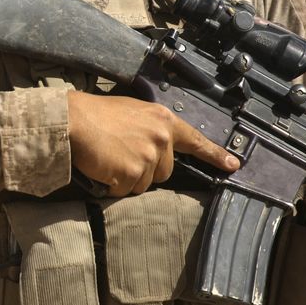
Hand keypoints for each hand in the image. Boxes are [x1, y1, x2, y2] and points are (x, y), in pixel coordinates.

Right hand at [67, 91, 239, 196]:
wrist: (72, 121)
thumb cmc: (96, 114)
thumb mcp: (132, 112)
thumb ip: (150, 129)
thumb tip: (156, 151)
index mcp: (163, 120)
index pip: (195, 140)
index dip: (214, 154)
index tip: (233, 165)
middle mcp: (161, 137)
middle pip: (164, 171)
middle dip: (144, 170)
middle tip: (121, 154)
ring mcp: (148, 156)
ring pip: (144, 184)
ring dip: (126, 179)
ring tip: (109, 158)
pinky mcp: (133, 173)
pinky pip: (125, 191)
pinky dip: (112, 186)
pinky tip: (102, 167)